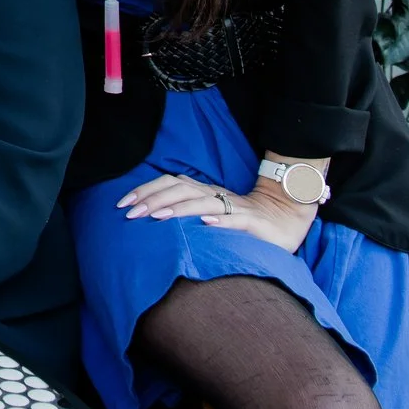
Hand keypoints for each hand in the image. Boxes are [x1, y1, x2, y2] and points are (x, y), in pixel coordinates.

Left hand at [119, 172, 314, 254]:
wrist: (286, 219)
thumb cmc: (242, 221)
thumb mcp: (210, 214)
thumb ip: (186, 212)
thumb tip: (150, 217)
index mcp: (203, 191)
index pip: (169, 183)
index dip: (146, 191)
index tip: (123, 204)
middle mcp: (216, 195)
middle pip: (180, 189)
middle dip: (153, 200)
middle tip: (131, 214)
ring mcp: (234, 207)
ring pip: (203, 203)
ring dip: (179, 209)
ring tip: (157, 217)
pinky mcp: (253, 222)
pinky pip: (236, 220)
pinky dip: (220, 221)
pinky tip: (205, 224)